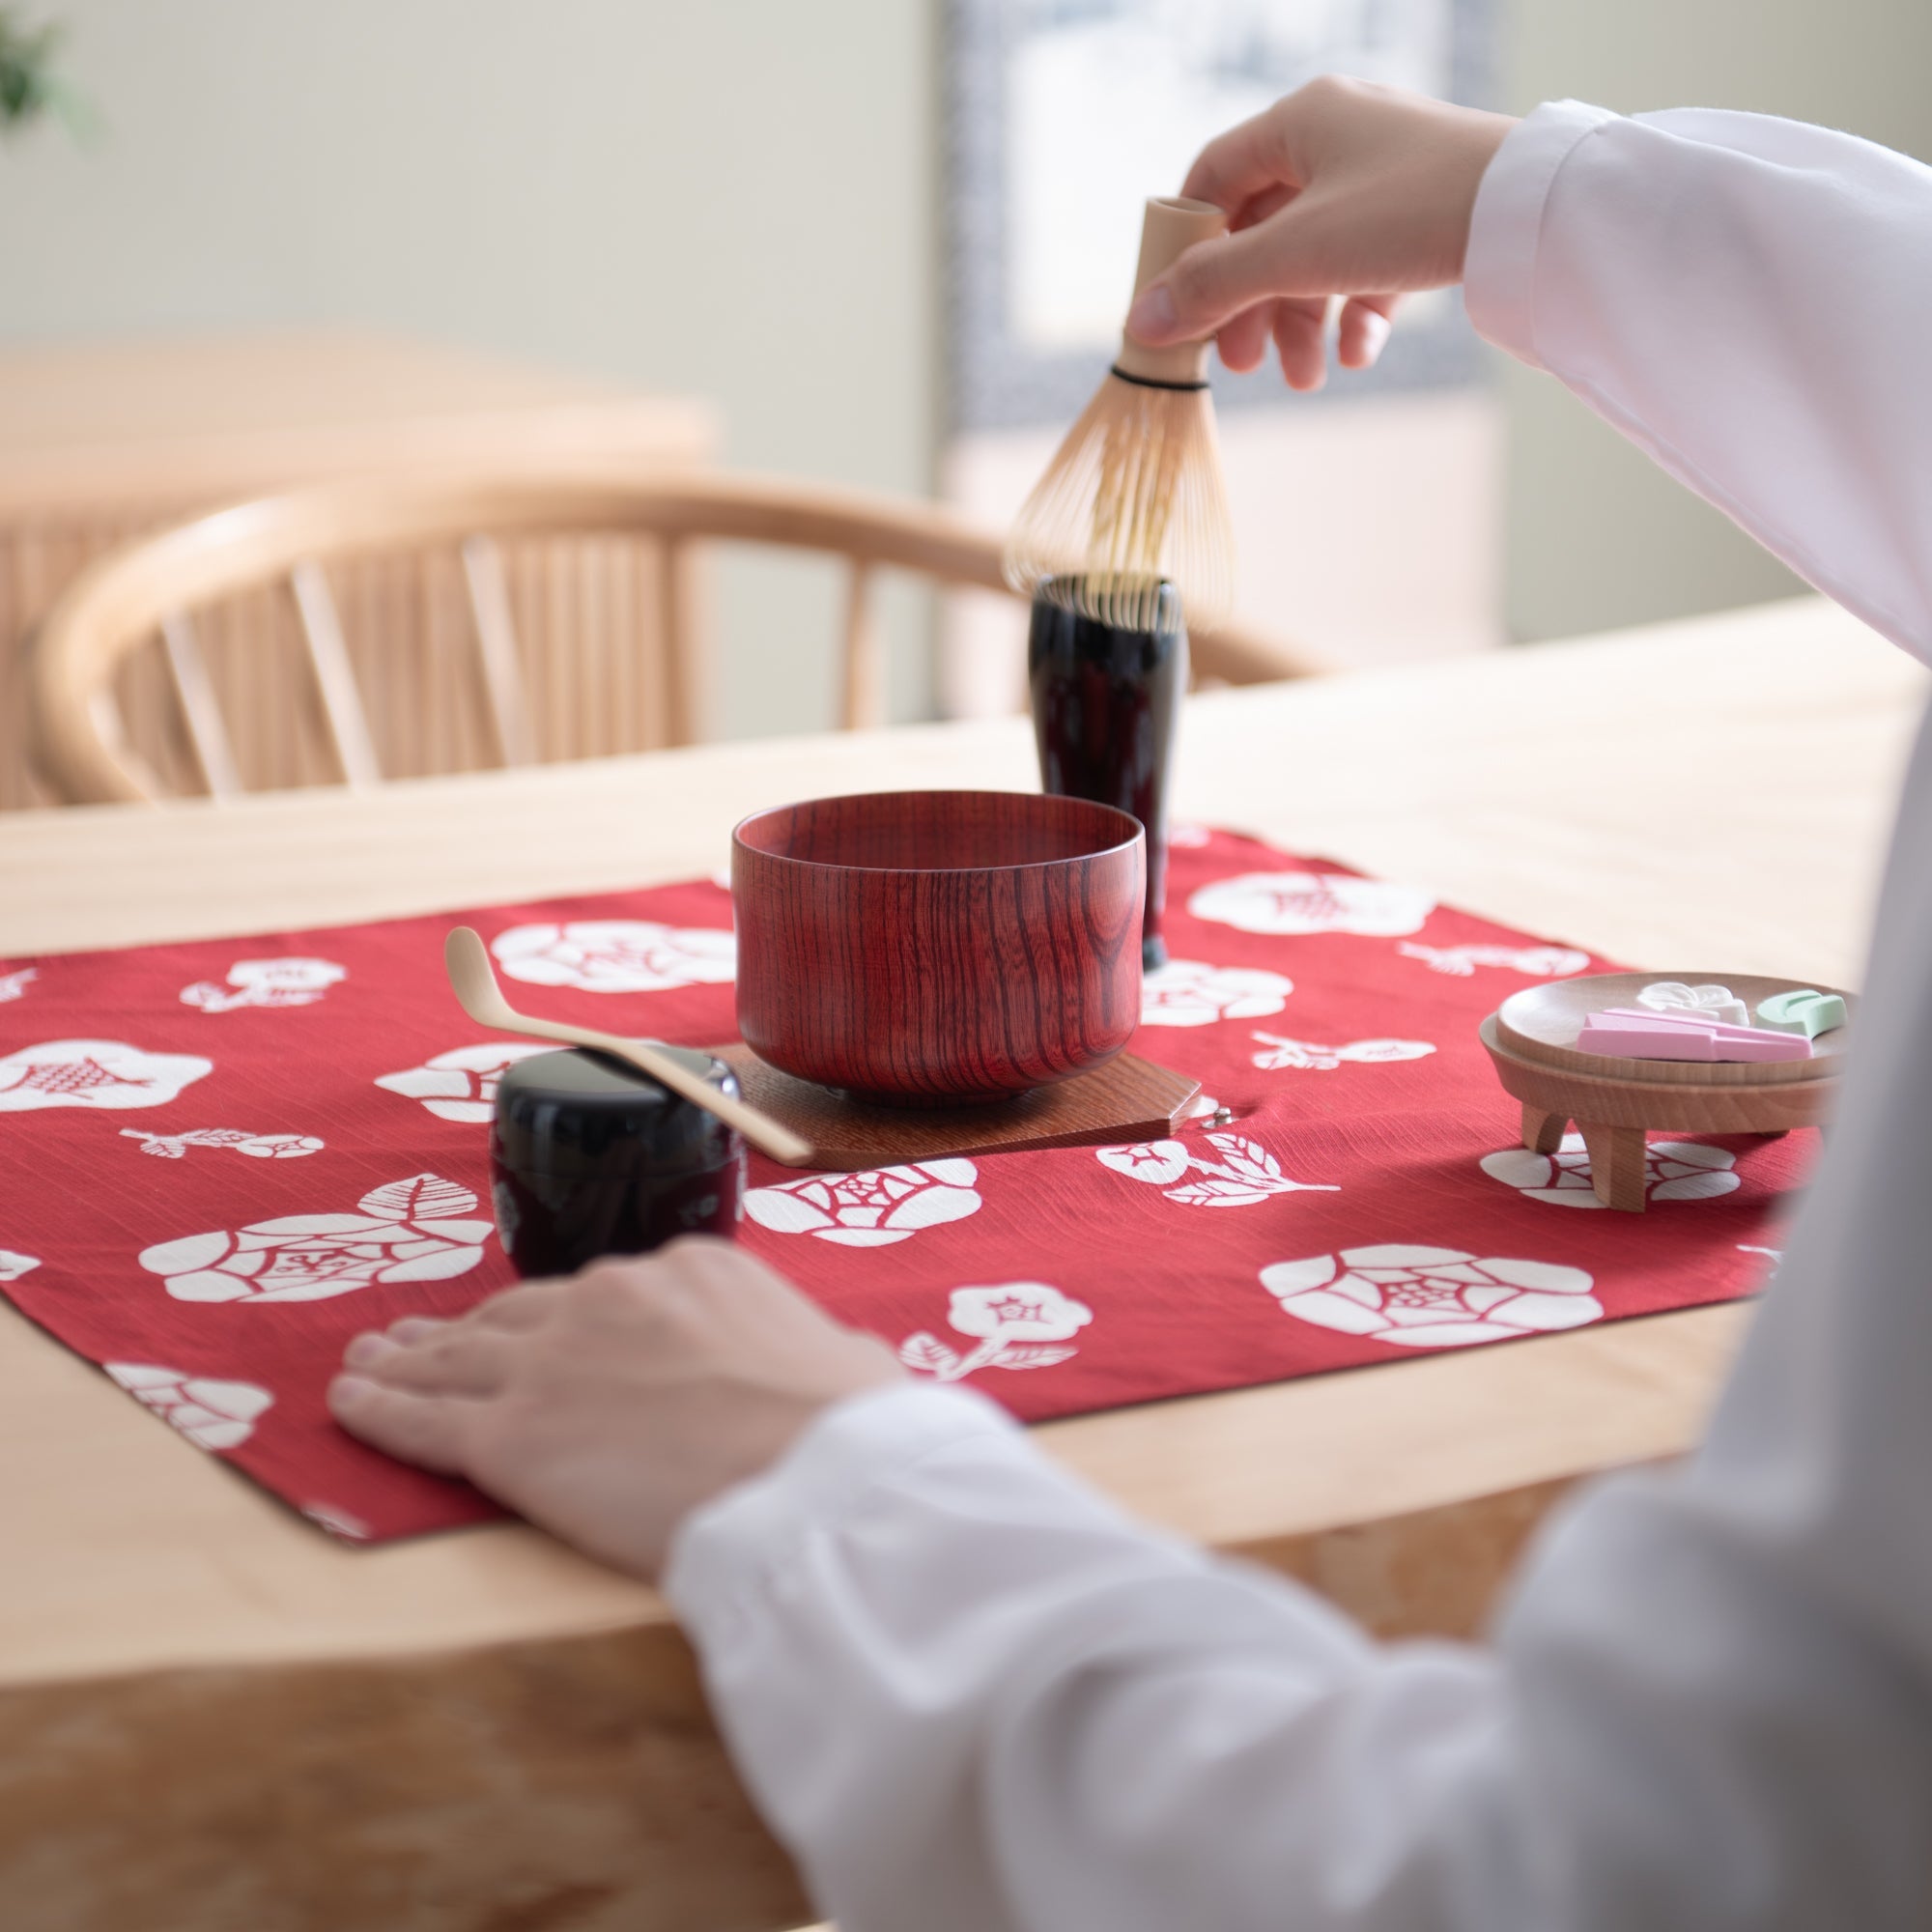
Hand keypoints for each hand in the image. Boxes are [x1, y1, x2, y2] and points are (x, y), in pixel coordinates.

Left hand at [327, 1237, 903, 1578]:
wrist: (813, 1473)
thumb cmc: (850, 1425)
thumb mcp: (843, 1359)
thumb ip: (808, 1351)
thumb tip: (835, 1368)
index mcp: (690, 1270)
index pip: (612, 1296)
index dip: (574, 1324)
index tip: (557, 1339)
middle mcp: (609, 1297)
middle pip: (519, 1314)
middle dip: (471, 1328)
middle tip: (424, 1336)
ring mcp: (551, 1362)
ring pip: (457, 1357)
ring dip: (407, 1359)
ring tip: (370, 1360)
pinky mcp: (509, 1437)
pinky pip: (423, 1419)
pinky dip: (379, 1411)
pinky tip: (347, 1405)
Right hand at [1127, 76, 1515, 390]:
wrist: (1533, 210)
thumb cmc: (1410, 210)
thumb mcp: (1296, 254)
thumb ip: (1213, 288)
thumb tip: (1142, 321)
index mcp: (1301, 120)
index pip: (1213, 179)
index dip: (1187, 245)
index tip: (1176, 306)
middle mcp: (1341, 136)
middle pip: (1263, 230)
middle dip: (1249, 306)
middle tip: (1241, 365)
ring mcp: (1386, 175)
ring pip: (1315, 256)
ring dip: (1299, 322)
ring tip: (1305, 378)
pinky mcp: (1427, 212)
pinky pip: (1369, 266)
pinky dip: (1354, 313)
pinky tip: (1358, 353)